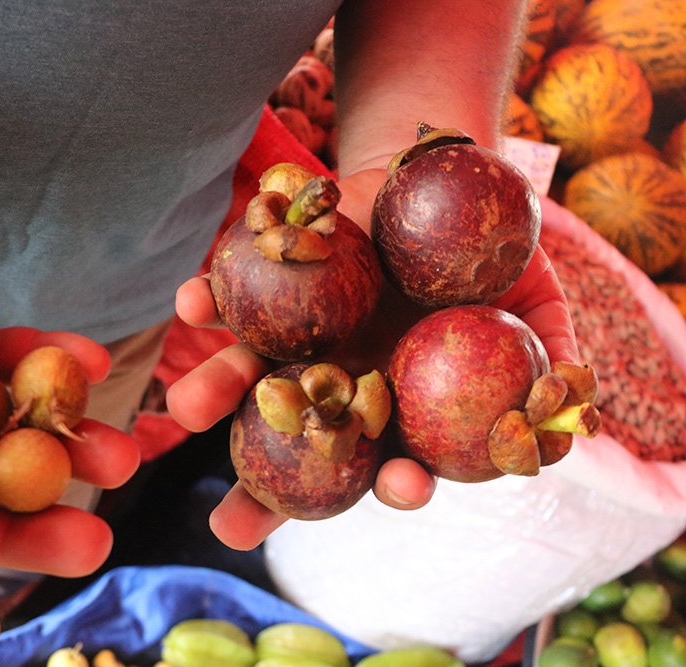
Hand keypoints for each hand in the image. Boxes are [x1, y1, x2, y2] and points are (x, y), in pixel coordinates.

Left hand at [167, 168, 578, 551]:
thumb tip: (564, 432)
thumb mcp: (534, 301)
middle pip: (295, 447)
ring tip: (184, 411)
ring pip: (246, 376)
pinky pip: (227, 298)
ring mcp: (293, 335)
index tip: (401, 485)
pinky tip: (189, 302)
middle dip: (259, 495)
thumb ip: (548, 360)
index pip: (387, 461)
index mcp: (393, 402)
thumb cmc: (487, 253)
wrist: (433, 180)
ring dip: (212, 393)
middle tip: (230, 525)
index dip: (392, 483)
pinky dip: (205, 300)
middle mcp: (332, 382)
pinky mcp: (265, 286)